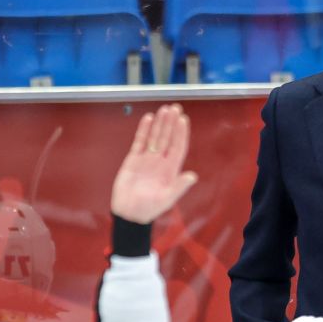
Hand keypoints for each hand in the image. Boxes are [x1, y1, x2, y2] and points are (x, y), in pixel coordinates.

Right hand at [111, 103, 197, 224]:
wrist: (130, 213)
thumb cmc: (150, 209)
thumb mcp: (167, 199)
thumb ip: (179, 186)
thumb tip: (192, 176)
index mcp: (170, 169)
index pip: (178, 147)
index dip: (181, 133)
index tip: (183, 120)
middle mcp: (160, 161)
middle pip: (167, 138)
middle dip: (171, 123)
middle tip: (175, 108)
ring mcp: (147, 159)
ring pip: (155, 136)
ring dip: (160, 123)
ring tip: (164, 109)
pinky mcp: (133, 159)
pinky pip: (140, 141)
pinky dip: (144, 130)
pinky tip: (148, 119)